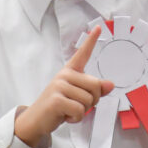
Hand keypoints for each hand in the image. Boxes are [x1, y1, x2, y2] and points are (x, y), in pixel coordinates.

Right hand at [14, 27, 113, 147]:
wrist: (37, 120)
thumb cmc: (59, 106)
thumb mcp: (78, 96)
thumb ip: (94, 90)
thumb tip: (110, 84)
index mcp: (70, 72)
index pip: (82, 53)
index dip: (91, 40)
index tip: (99, 27)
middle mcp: (64, 75)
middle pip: (95, 85)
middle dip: (92, 101)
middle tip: (78, 105)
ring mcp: (59, 86)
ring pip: (88, 100)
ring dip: (83, 111)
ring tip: (69, 110)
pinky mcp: (56, 99)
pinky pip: (79, 110)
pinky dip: (76, 118)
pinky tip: (66, 116)